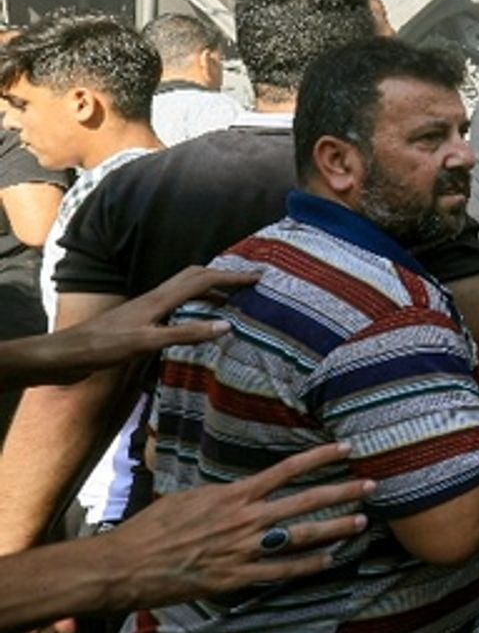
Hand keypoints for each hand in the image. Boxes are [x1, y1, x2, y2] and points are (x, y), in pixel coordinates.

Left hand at [4, 266, 258, 383]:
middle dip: (223, 275)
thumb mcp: (147, 342)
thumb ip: (186, 334)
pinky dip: (195, 306)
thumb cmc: (103, 348)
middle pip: (194, 277)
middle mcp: (155, 298)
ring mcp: (146, 309)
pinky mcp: (140, 322)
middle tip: (249, 283)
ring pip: (185, 290)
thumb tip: (226, 325)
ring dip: (210, 289)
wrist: (65, 356)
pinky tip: (198, 321)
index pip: (203, 280)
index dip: (232, 277)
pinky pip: (177, 306)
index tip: (259, 277)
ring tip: (232, 300)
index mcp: (159, 299)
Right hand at [96, 441, 374, 614]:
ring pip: (301, 536)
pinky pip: (283, 572)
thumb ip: (223, 494)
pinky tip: (331, 560)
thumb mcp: (189, 498)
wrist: (127, 565)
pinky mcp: (237, 577)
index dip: (321, 458)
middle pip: (305, 500)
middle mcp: (246, 519)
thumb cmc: (153, 528)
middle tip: (373, 485)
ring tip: (362, 523)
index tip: (347, 450)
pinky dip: (310, 566)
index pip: (287, 470)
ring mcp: (244, 550)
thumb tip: (243, 489)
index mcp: (235, 495)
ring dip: (335, 528)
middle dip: (343, 492)